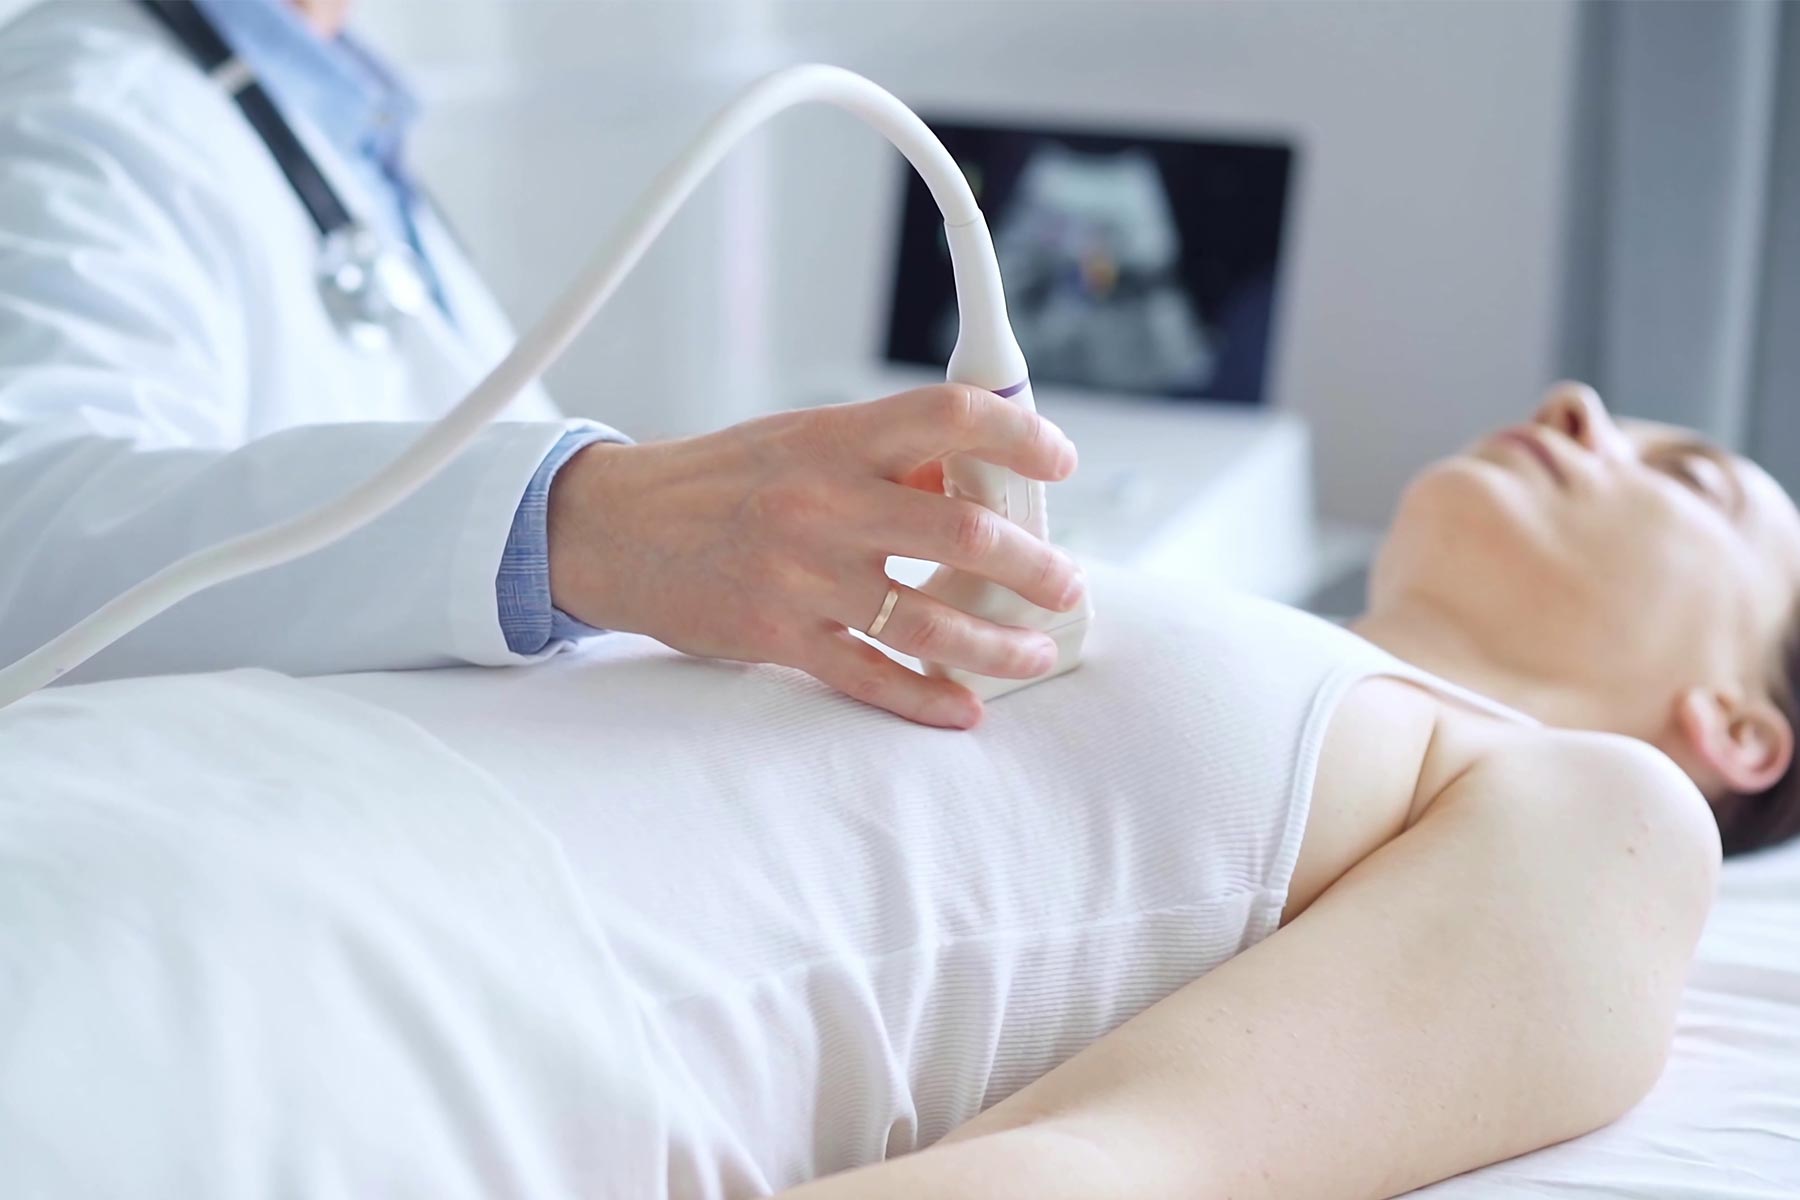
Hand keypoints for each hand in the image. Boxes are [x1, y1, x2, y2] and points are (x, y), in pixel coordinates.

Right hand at [546, 385, 1085, 727]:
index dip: (1021, 436)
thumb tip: (977, 485)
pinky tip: (964, 707)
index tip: (1060, 462)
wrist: (614, 528)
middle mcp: (823, 501)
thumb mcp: (801, 441)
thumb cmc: (719, 482)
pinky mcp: (779, 636)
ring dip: (998, 643)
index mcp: (835, 438)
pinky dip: (926, 698)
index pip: (950, 417)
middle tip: (1065, 582)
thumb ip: (884, 458)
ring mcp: (801, 574)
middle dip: (1035, 566)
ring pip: (930, 621)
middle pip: (962, 534)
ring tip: (1033, 651)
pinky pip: (870, 677)